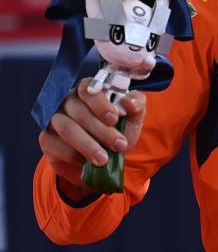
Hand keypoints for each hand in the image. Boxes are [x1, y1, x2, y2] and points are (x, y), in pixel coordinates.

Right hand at [38, 78, 146, 198]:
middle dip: (101, 130)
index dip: (100, 103)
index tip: (114, 120)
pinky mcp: (47, 139)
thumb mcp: (133, 118)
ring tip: (104, 159)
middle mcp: (68, 101)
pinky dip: (73, 155)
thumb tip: (128, 102)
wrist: (105, 159)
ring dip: (87, 145)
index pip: (87, 88)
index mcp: (89, 91)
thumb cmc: (119, 131)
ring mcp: (54, 119)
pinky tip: (86, 162)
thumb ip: (136, 105)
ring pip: (66, 128)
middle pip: (78, 110)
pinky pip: (54, 144)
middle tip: (120, 145)